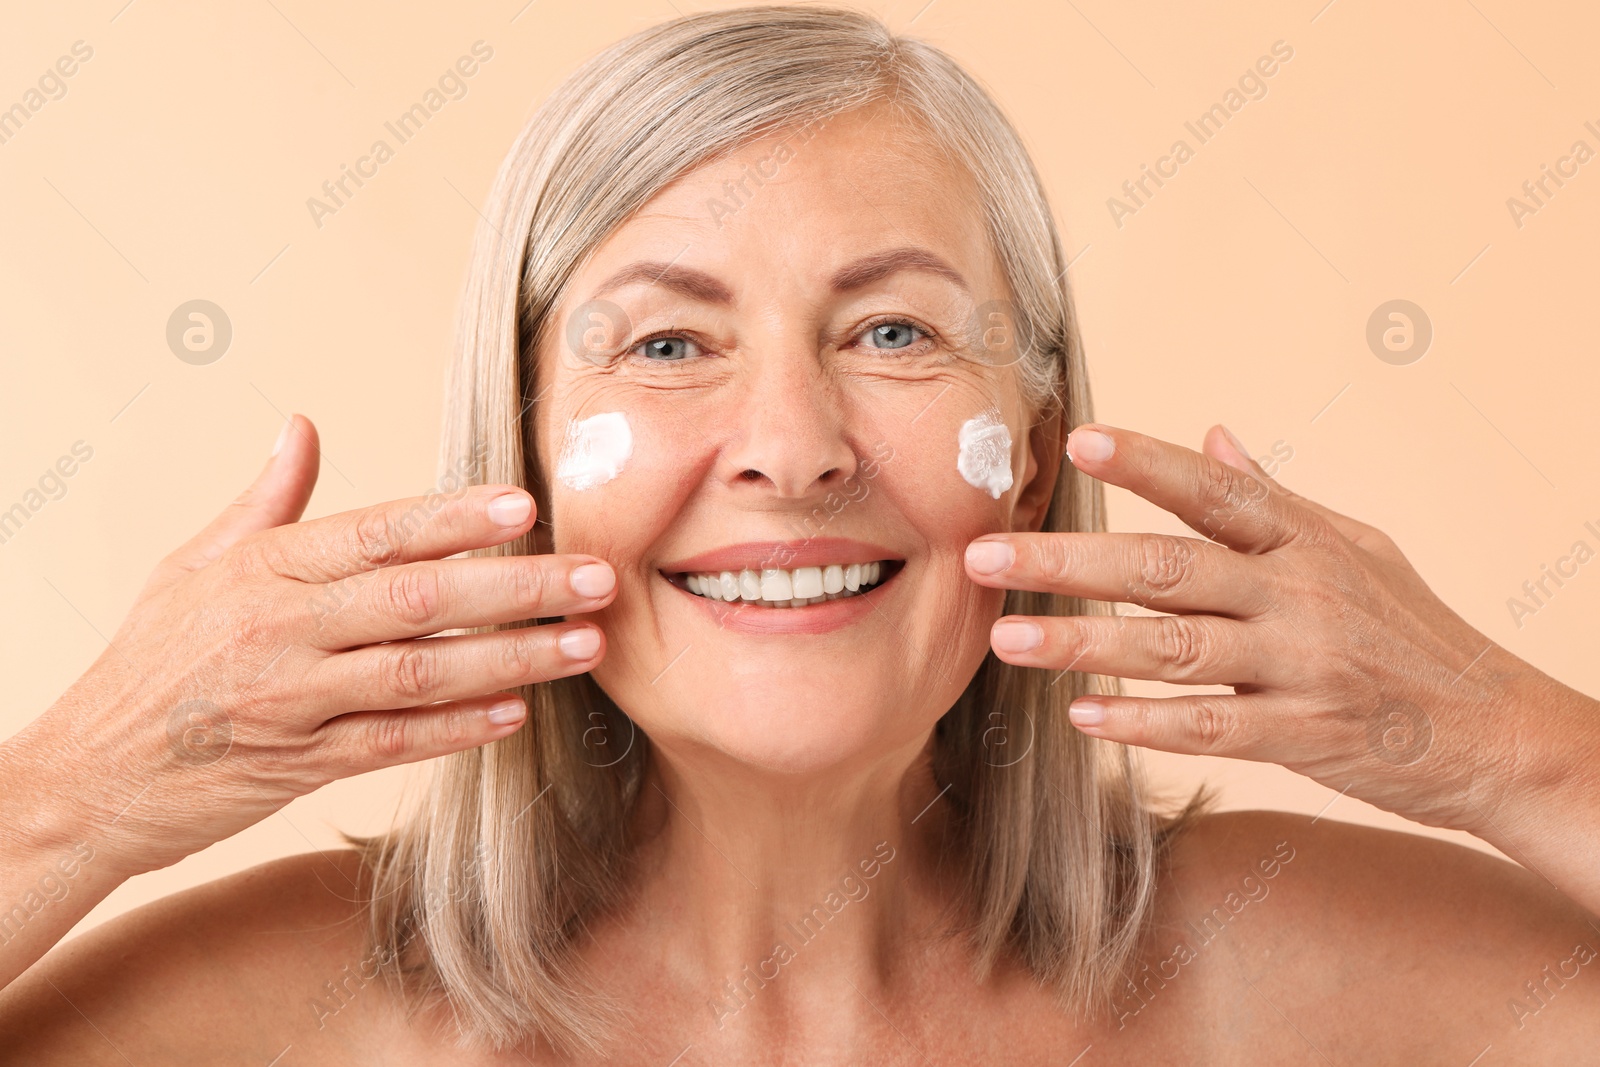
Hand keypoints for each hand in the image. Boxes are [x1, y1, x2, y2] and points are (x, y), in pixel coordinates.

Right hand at [15, 414, 614, 876]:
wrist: (85, 776)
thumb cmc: (150, 661)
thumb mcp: (194, 566)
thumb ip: (268, 500)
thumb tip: (305, 425)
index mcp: (266, 570)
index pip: (378, 532)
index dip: (455, 517)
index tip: (527, 505)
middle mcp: (285, 630)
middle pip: (420, 598)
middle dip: (517, 586)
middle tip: (598, 577)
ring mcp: (296, 701)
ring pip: (421, 672)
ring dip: (511, 659)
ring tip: (585, 645)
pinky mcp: (304, 764)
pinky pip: (395, 742)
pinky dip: (458, 729)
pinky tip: (517, 714)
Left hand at [962, 422, 1597, 840]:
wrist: (1501, 734)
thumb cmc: (1418, 635)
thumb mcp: (1360, 548)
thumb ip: (1277, 496)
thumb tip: (1213, 432)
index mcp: (1307, 540)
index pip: (1214, 490)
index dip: (1147, 463)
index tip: (1078, 441)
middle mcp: (1300, 594)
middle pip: (1166, 567)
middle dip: (1068, 561)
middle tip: (984, 556)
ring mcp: (1300, 666)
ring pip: (1172, 648)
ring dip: (1082, 644)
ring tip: (1006, 638)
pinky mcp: (1303, 736)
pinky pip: (1209, 727)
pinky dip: (1143, 722)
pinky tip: (1083, 716)